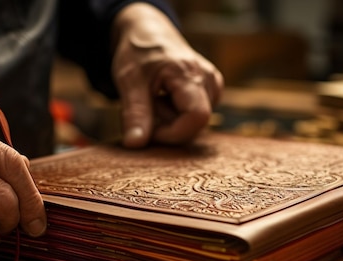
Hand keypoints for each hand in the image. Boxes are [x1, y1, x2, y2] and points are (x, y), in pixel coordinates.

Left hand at [111, 3, 223, 147]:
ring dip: (171, 120)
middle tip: (149, 104)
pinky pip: (195, 118)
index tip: (149, 129)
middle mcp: (209, 80)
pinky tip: (167, 99)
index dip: (172, 133)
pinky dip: (177, 115)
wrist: (148, 32)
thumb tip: (135, 145)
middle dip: (168, 125)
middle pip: (195, 125)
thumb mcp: (129, 81)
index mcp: (190, 74)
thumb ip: (134, 114)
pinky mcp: (211, 92)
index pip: (196, 118)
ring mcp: (213, 85)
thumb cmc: (138, 52)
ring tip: (157, 98)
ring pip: (194, 124)